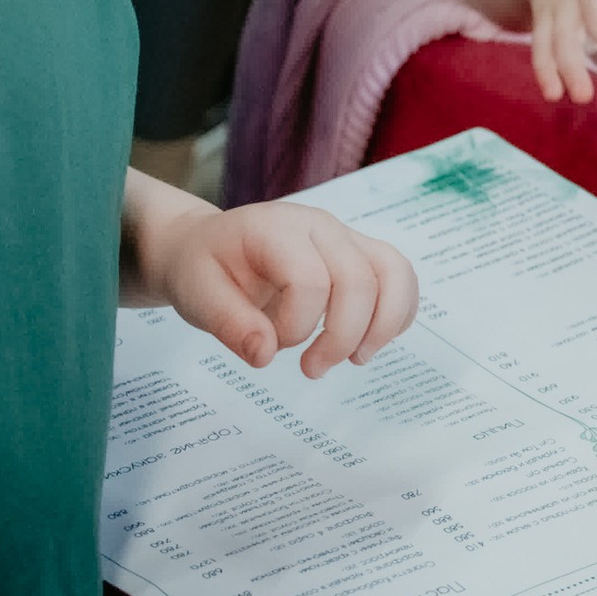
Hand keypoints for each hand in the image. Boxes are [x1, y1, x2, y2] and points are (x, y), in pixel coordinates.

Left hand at [129, 182, 419, 380]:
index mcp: (276, 229)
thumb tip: (265, 356)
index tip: (271, 347)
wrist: (209, 246)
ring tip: (356, 358)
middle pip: (360, 279)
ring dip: (383, 325)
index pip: (309, 279)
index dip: (296, 326)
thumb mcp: (196, 296)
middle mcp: (320, 226)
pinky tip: (369, 342)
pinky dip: (397, 313)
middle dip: (343, 336)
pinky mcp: (360, 254)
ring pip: (395, 272)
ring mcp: (346, 236)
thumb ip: (229, 324)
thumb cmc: (203, 269)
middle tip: (312, 370)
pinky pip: (400, 277)